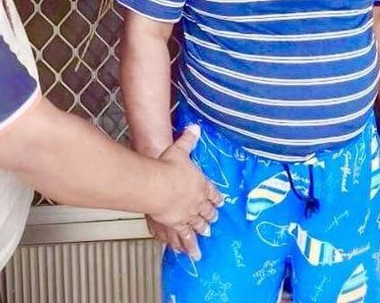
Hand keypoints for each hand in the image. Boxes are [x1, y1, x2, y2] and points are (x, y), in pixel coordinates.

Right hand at [147, 126, 221, 259]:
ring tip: (206, 236)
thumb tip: (195, 127)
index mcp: (200, 184)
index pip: (211, 192)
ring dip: (202, 230)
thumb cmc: (168, 167)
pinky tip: (190, 252)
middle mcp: (197, 201)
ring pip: (197, 224)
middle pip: (206, 210)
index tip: (220, 202)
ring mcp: (188, 214)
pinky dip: (188, 243)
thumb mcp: (180, 149)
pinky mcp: (177, 223)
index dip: (216, 197)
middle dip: (211, 215)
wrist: (159, 185)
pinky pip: (184, 235)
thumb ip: (189, 139)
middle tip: (214, 221)